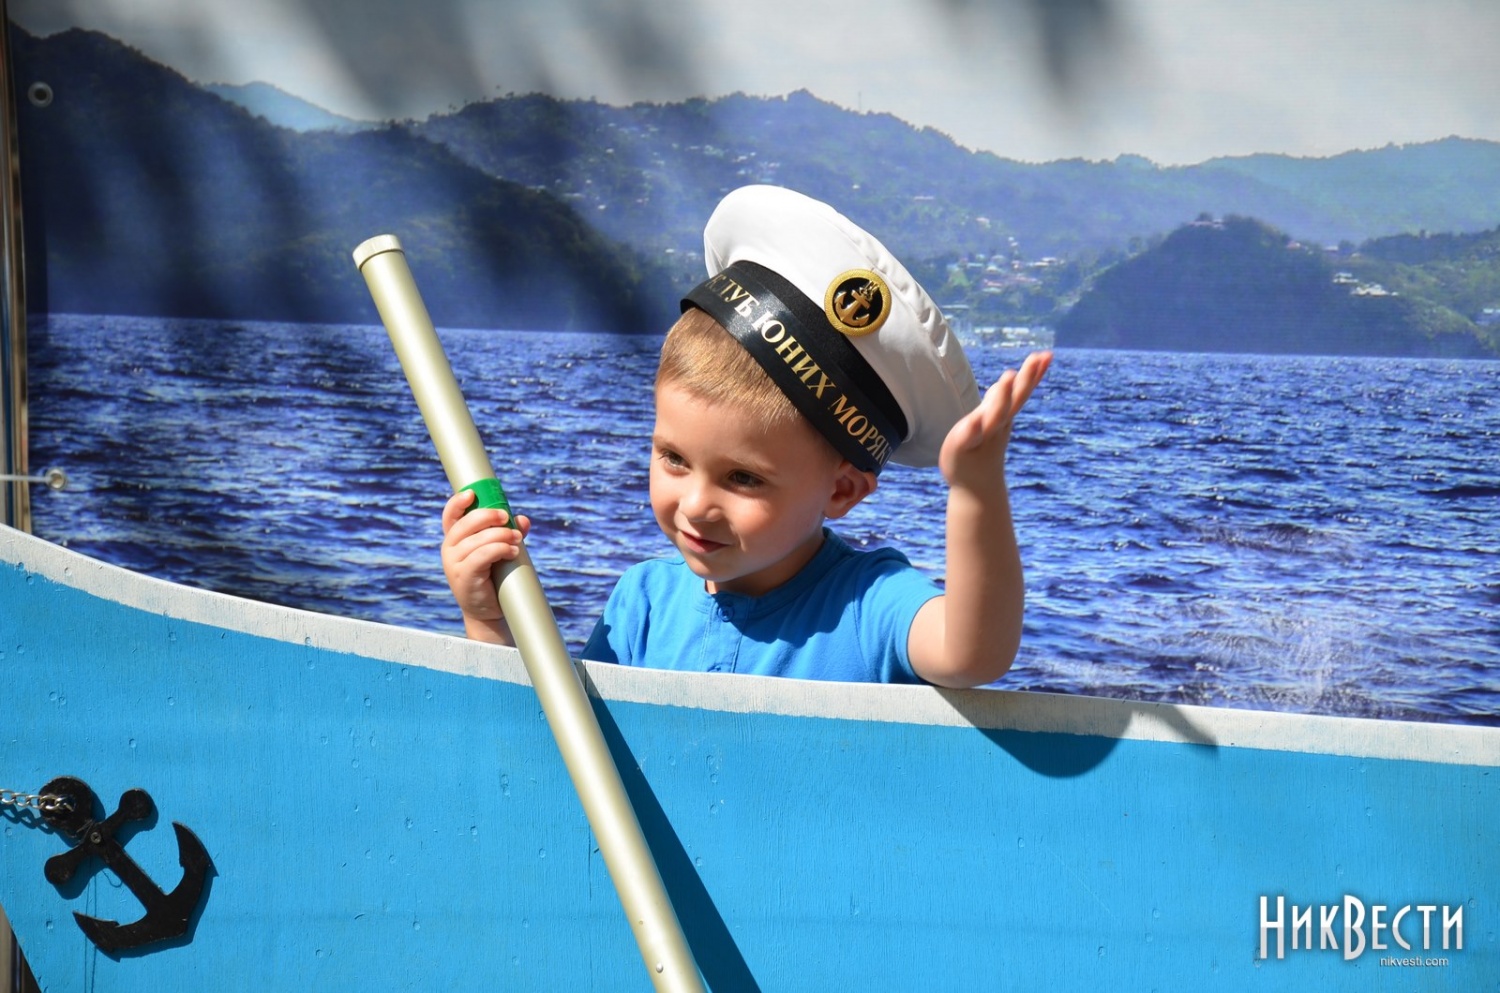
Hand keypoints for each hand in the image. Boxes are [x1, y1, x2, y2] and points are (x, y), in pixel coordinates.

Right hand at [440, 488, 531, 623]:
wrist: (487, 611)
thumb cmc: (493, 576)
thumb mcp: (499, 550)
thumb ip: (509, 532)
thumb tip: (523, 520)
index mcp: (455, 538)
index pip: (450, 515)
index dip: (458, 502)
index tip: (472, 493)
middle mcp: (449, 549)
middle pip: (465, 523)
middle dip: (489, 516)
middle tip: (507, 518)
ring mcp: (454, 564)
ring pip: (477, 540)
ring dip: (501, 536)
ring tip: (517, 540)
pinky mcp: (464, 577)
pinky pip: (481, 556)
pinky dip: (499, 549)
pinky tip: (512, 552)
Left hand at [938, 350, 1051, 489]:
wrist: (974, 486)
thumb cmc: (980, 448)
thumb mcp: (991, 418)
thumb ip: (999, 398)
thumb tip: (1011, 376)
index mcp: (1004, 415)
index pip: (1021, 391)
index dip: (1034, 373)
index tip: (1047, 355)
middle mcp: (997, 423)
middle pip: (1014, 399)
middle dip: (1026, 379)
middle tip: (1039, 358)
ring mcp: (981, 434)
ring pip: (995, 414)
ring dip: (1003, 397)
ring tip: (1010, 376)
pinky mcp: (963, 445)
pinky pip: (970, 435)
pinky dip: (974, 428)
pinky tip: (975, 420)